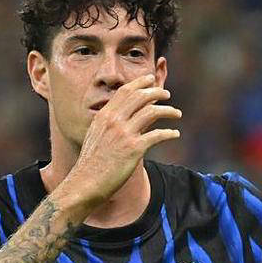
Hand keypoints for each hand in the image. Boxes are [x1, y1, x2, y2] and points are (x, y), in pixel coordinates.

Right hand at [61, 73, 180, 206]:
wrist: (85, 183)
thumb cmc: (90, 163)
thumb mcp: (94, 136)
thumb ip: (107, 123)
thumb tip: (121, 116)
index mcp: (104, 116)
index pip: (125, 92)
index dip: (140, 83)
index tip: (151, 80)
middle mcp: (114, 121)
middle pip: (140, 97)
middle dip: (157, 92)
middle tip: (167, 94)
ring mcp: (124, 134)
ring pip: (152, 112)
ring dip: (168, 110)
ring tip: (176, 113)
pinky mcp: (134, 149)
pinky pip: (157, 135)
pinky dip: (169, 133)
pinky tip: (175, 134)